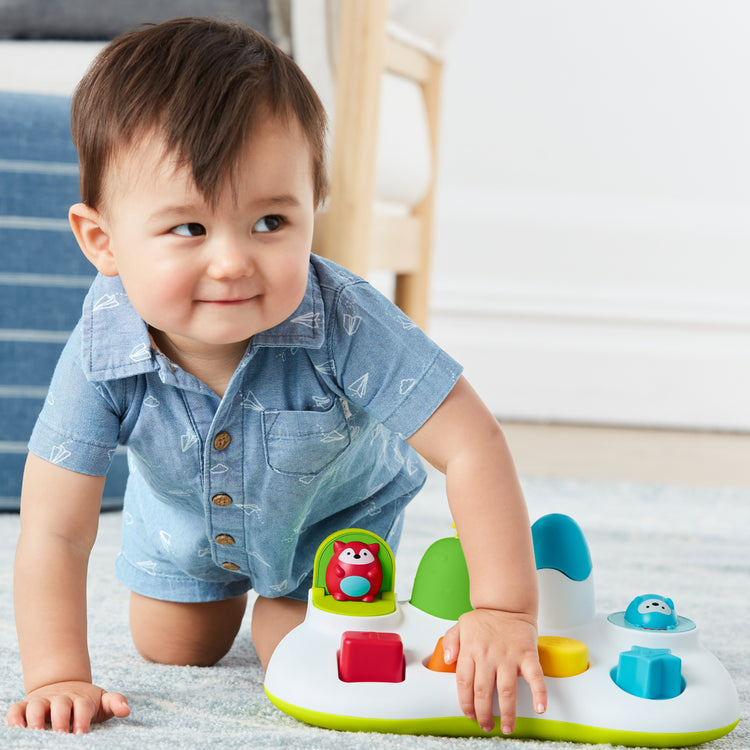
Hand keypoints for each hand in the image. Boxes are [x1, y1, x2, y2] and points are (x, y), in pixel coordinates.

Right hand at [6, 681, 129, 733]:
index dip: (82, 719)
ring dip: (35, 718)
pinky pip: (16, 709)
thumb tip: (126, 710)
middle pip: (61, 706)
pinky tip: (16, 728)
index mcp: (80, 699)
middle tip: (61, 734)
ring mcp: (43, 701)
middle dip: (60, 720)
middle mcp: (61, 699)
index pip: (83, 707)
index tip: (81, 733)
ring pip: (37, 706)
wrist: (64, 686)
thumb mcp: (100, 701)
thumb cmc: (85, 702)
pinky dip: (14, 717)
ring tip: (36, 732)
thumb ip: (114, 703)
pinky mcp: (26, 705)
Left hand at [441, 608, 546, 734]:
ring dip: (507, 713)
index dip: (465, 702)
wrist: (508, 603)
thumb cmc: (486, 618)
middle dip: (483, 714)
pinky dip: (540, 694)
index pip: (464, 683)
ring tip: (506, 727)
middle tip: (486, 725)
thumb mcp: (460, 625)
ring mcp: (509, 656)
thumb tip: (447, 659)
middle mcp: (488, 656)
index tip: (469, 714)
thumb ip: (450, 642)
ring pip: (506, 691)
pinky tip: (540, 708)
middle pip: (483, 692)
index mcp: (471, 650)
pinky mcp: (527, 655)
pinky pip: (535, 677)